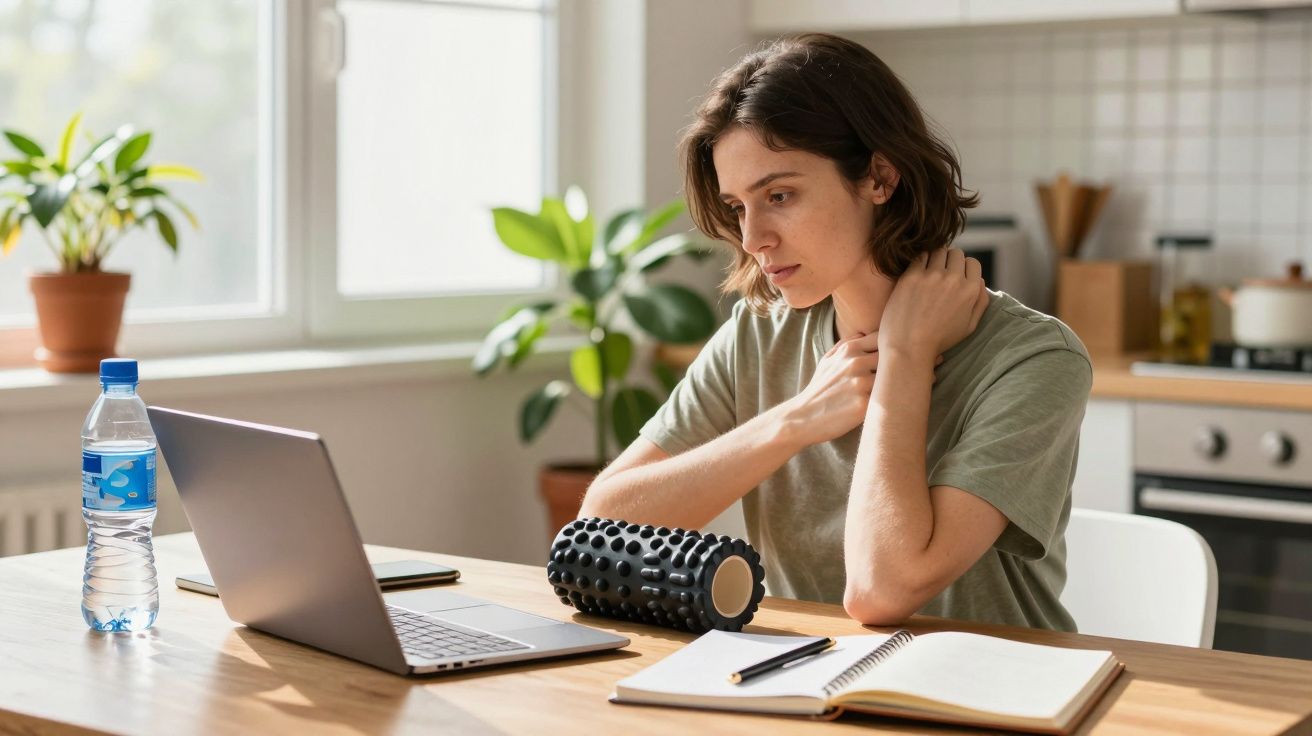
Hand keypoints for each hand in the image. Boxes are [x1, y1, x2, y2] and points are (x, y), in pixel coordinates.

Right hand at [783, 332, 943, 445]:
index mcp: (849, 349)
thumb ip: (846, 345)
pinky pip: (891, 398)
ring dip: (917, 377)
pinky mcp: (864, 405)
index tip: (923, 341)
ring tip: (933, 377)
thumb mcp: (827, 361)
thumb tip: (867, 333)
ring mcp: (860, 383)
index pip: (885, 335)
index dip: (905, 338)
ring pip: (897, 375)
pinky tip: (918, 398)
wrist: (803, 418)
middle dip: (918, 354)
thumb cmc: (818, 390)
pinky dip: (906, 397)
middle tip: (939, 357)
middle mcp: (856, 362)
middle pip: (896, 352)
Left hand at [878, 247, 987, 360]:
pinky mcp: (911, 276)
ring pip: (938, 251)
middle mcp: (954, 279)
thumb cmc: (938, 341)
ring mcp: (932, 276)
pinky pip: (919, 256)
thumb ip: (980, 301)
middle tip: (940, 274)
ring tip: (928, 273)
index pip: (973, 262)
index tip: (955, 277)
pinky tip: (916, 274)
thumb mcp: (969, 326)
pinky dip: (920, 261)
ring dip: (935, 258)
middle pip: (956, 253)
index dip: (964, 268)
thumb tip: (980, 280)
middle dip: (949, 261)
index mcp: (970, 290)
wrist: (908, 348)